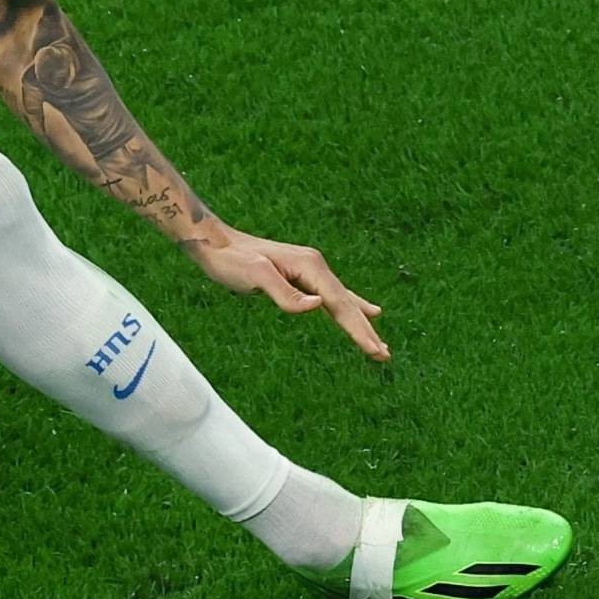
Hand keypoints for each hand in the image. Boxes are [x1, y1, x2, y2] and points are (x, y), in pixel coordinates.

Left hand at [188, 222, 388, 361]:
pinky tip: (365, 310)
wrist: (214, 242)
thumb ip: (285, 293)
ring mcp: (309, 269)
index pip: (339, 303)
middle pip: (346, 302)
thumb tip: (318, 306)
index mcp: (309, 266)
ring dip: (361, 322)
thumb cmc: (230, 260)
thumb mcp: (255, 275)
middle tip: (384, 355)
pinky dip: (351, 306)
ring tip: (379, 343)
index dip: (357, 328)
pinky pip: (333, 295)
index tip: (374, 349)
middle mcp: (314, 265)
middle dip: (365, 329)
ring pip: (343, 300)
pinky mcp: (301, 275)